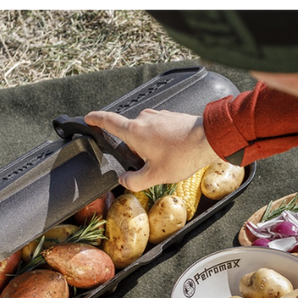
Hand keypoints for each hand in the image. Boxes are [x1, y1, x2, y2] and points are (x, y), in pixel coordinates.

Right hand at [84, 109, 219, 191]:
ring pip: (145, 132)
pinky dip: (161, 141)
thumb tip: (124, 181)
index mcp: (135, 131)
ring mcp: (158, 116)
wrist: (209, 140)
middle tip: (147, 165)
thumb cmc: (183, 155)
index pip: (108, 122)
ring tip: (164, 160)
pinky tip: (173, 152)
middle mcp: (144, 119)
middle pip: (129, 134)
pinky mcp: (171, 117)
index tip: (88, 118)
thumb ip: (135, 181)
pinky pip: (158, 129)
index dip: (95, 120)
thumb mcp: (155, 176)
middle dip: (134, 150)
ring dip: (149, 146)